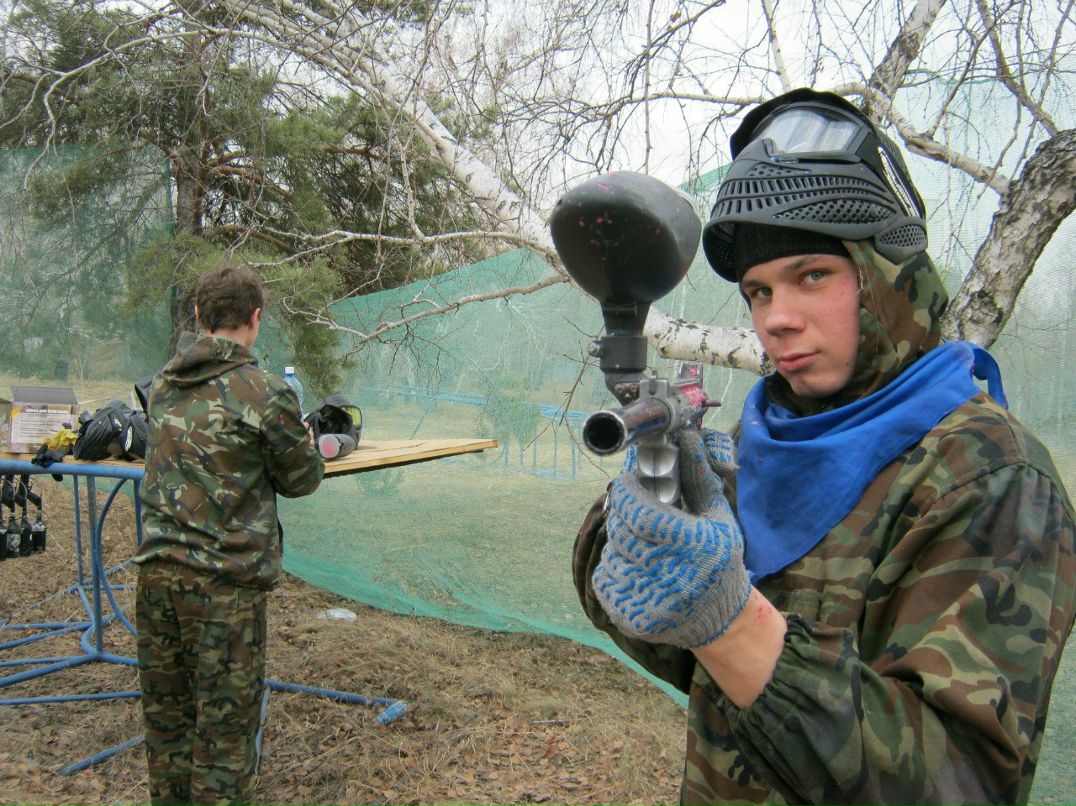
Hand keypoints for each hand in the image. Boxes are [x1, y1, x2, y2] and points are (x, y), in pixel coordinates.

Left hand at [593, 428, 749, 647]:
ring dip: (621, 543)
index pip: (639, 512)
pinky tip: (637, 569)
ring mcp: (646, 600)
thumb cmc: (719, 560)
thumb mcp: (718, 518)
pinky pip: (605, 579)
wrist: (718, 618)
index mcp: (690, 545)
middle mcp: (667, 574)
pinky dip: (615, 568)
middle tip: (636, 513)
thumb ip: (698, 478)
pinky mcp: (629, 618)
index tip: (627, 483)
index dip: (626, 492)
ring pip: (611, 553)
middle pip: (622, 530)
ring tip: (643, 545)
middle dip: (625, 516)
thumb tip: (688, 437)